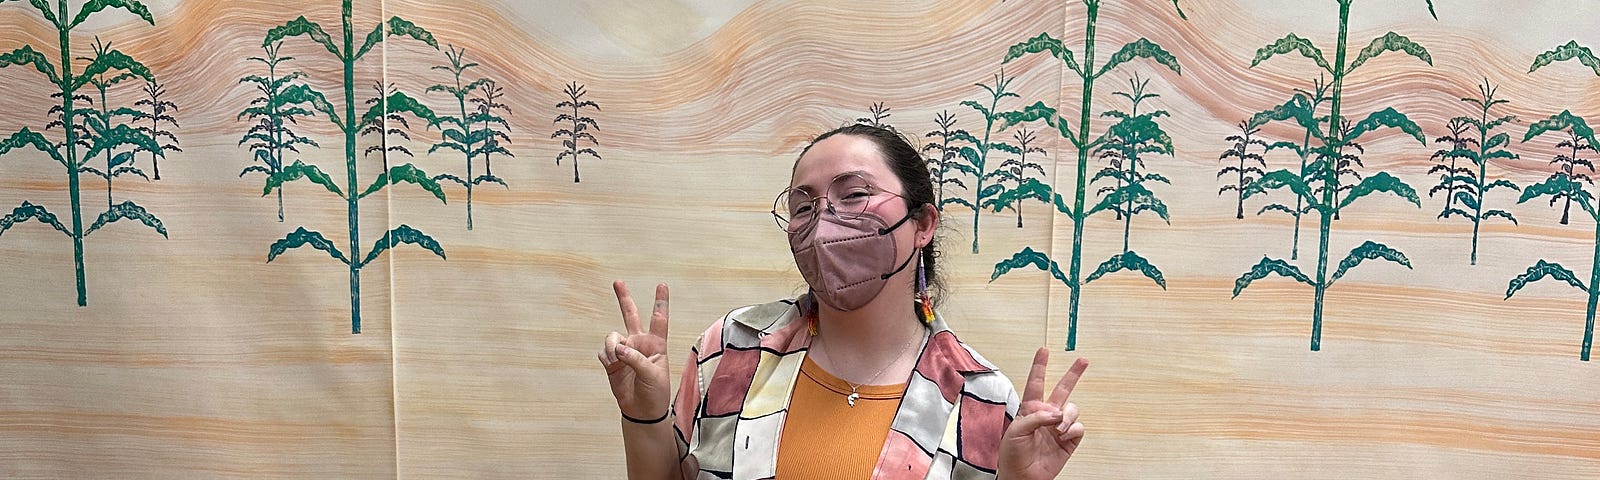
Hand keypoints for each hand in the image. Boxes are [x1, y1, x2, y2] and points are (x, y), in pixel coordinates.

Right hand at [598, 281, 671, 422]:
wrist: (641, 411)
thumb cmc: (655, 392)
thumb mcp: (652, 375)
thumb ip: (636, 359)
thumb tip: (618, 348)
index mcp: (656, 344)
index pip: (659, 319)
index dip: (660, 302)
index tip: (662, 284)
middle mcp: (639, 343)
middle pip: (631, 315)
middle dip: (624, 298)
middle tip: (617, 282)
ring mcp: (624, 351)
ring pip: (612, 337)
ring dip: (612, 346)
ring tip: (617, 359)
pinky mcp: (611, 361)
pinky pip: (604, 352)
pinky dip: (607, 358)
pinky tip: (613, 367)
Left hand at [997, 347, 1087, 479]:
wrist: (1022, 476)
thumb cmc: (1012, 454)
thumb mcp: (1016, 430)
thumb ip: (1036, 417)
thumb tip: (1058, 413)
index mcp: (1030, 409)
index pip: (1036, 383)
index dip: (1040, 366)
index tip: (1044, 351)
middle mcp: (1047, 415)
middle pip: (1063, 389)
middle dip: (1073, 374)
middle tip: (1083, 361)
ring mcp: (1059, 427)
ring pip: (1072, 409)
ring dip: (1067, 416)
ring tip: (1058, 427)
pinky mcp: (1069, 440)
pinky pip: (1078, 427)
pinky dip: (1072, 430)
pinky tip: (1063, 435)